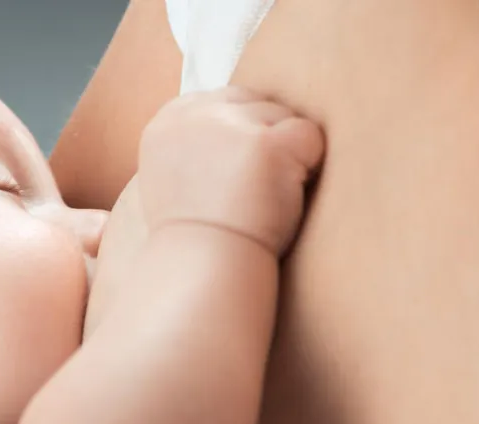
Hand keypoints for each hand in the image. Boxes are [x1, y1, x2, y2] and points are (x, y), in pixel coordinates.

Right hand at [137, 87, 323, 255]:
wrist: (203, 268)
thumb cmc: (197, 237)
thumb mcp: (177, 178)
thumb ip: (200, 142)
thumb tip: (243, 123)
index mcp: (168, 121)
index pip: (227, 100)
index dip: (245, 134)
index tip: (241, 173)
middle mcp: (196, 115)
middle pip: (258, 104)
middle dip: (268, 141)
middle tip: (258, 190)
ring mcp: (230, 126)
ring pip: (285, 118)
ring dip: (288, 156)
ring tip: (267, 198)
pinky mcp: (266, 144)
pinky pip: (310, 136)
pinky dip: (309, 167)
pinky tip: (287, 198)